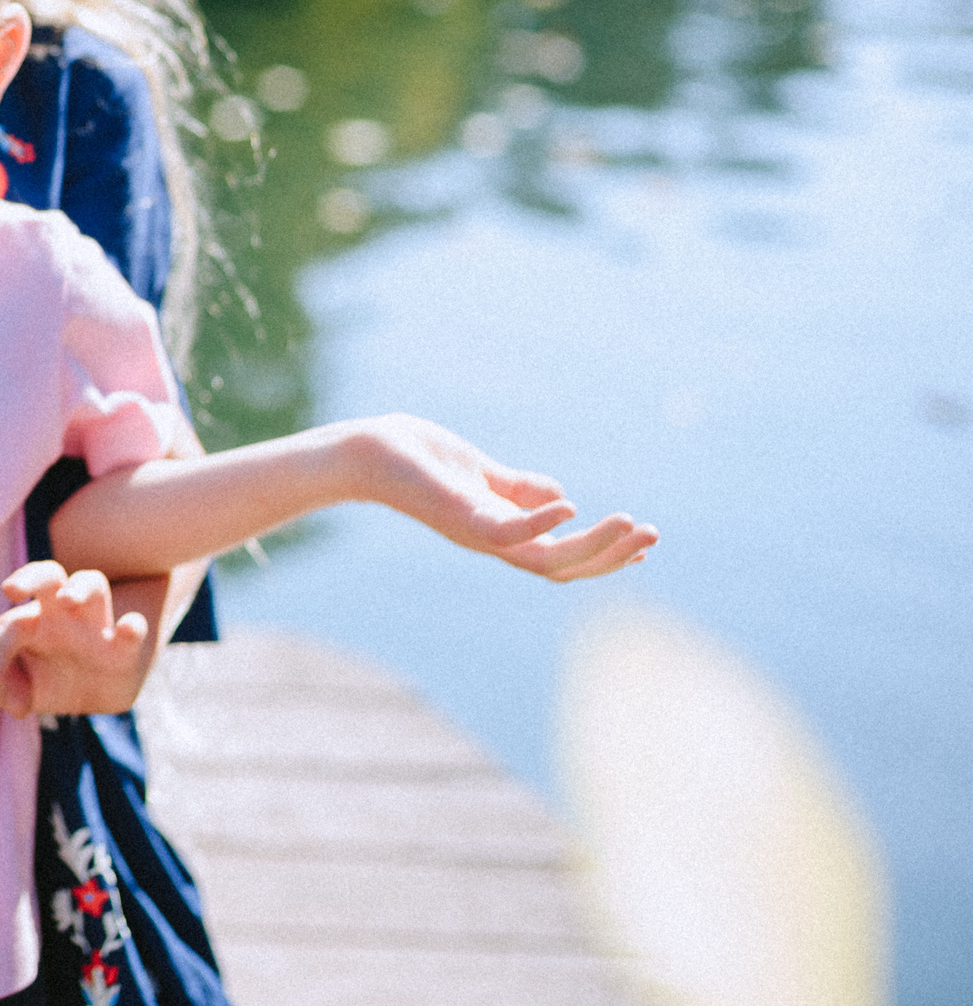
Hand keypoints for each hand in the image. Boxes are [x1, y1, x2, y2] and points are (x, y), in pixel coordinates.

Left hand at [0, 561, 151, 718]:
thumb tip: (9, 700)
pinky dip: (133, 625)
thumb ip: (10, 690)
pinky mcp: (124, 648)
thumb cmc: (49, 680)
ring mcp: (95, 625)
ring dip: (79, 588)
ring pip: (92, 583)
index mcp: (32, 620)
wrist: (95, 695)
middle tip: (9, 589)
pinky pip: (134, 628)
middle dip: (29, 576)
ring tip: (67, 599)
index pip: (10, 624)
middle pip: (48, 575)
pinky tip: (128, 627)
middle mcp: (62, 613)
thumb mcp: (25, 691)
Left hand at [341, 414, 658, 580]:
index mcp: (502, 531)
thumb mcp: (481, 472)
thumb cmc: (417, 459)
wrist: (366, 451)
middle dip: (611, 557)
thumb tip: (561, 496)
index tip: (645, 545)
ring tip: (631, 526)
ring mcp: (476, 531)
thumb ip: (518, 487)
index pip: (563, 557)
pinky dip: (540, 523)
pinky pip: (506, 531)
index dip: (604, 555)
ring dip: (592, 546)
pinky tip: (571, 505)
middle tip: (653, 538)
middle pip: (563, 567)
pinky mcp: (458, 514)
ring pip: (546, 559)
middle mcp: (492, 540)